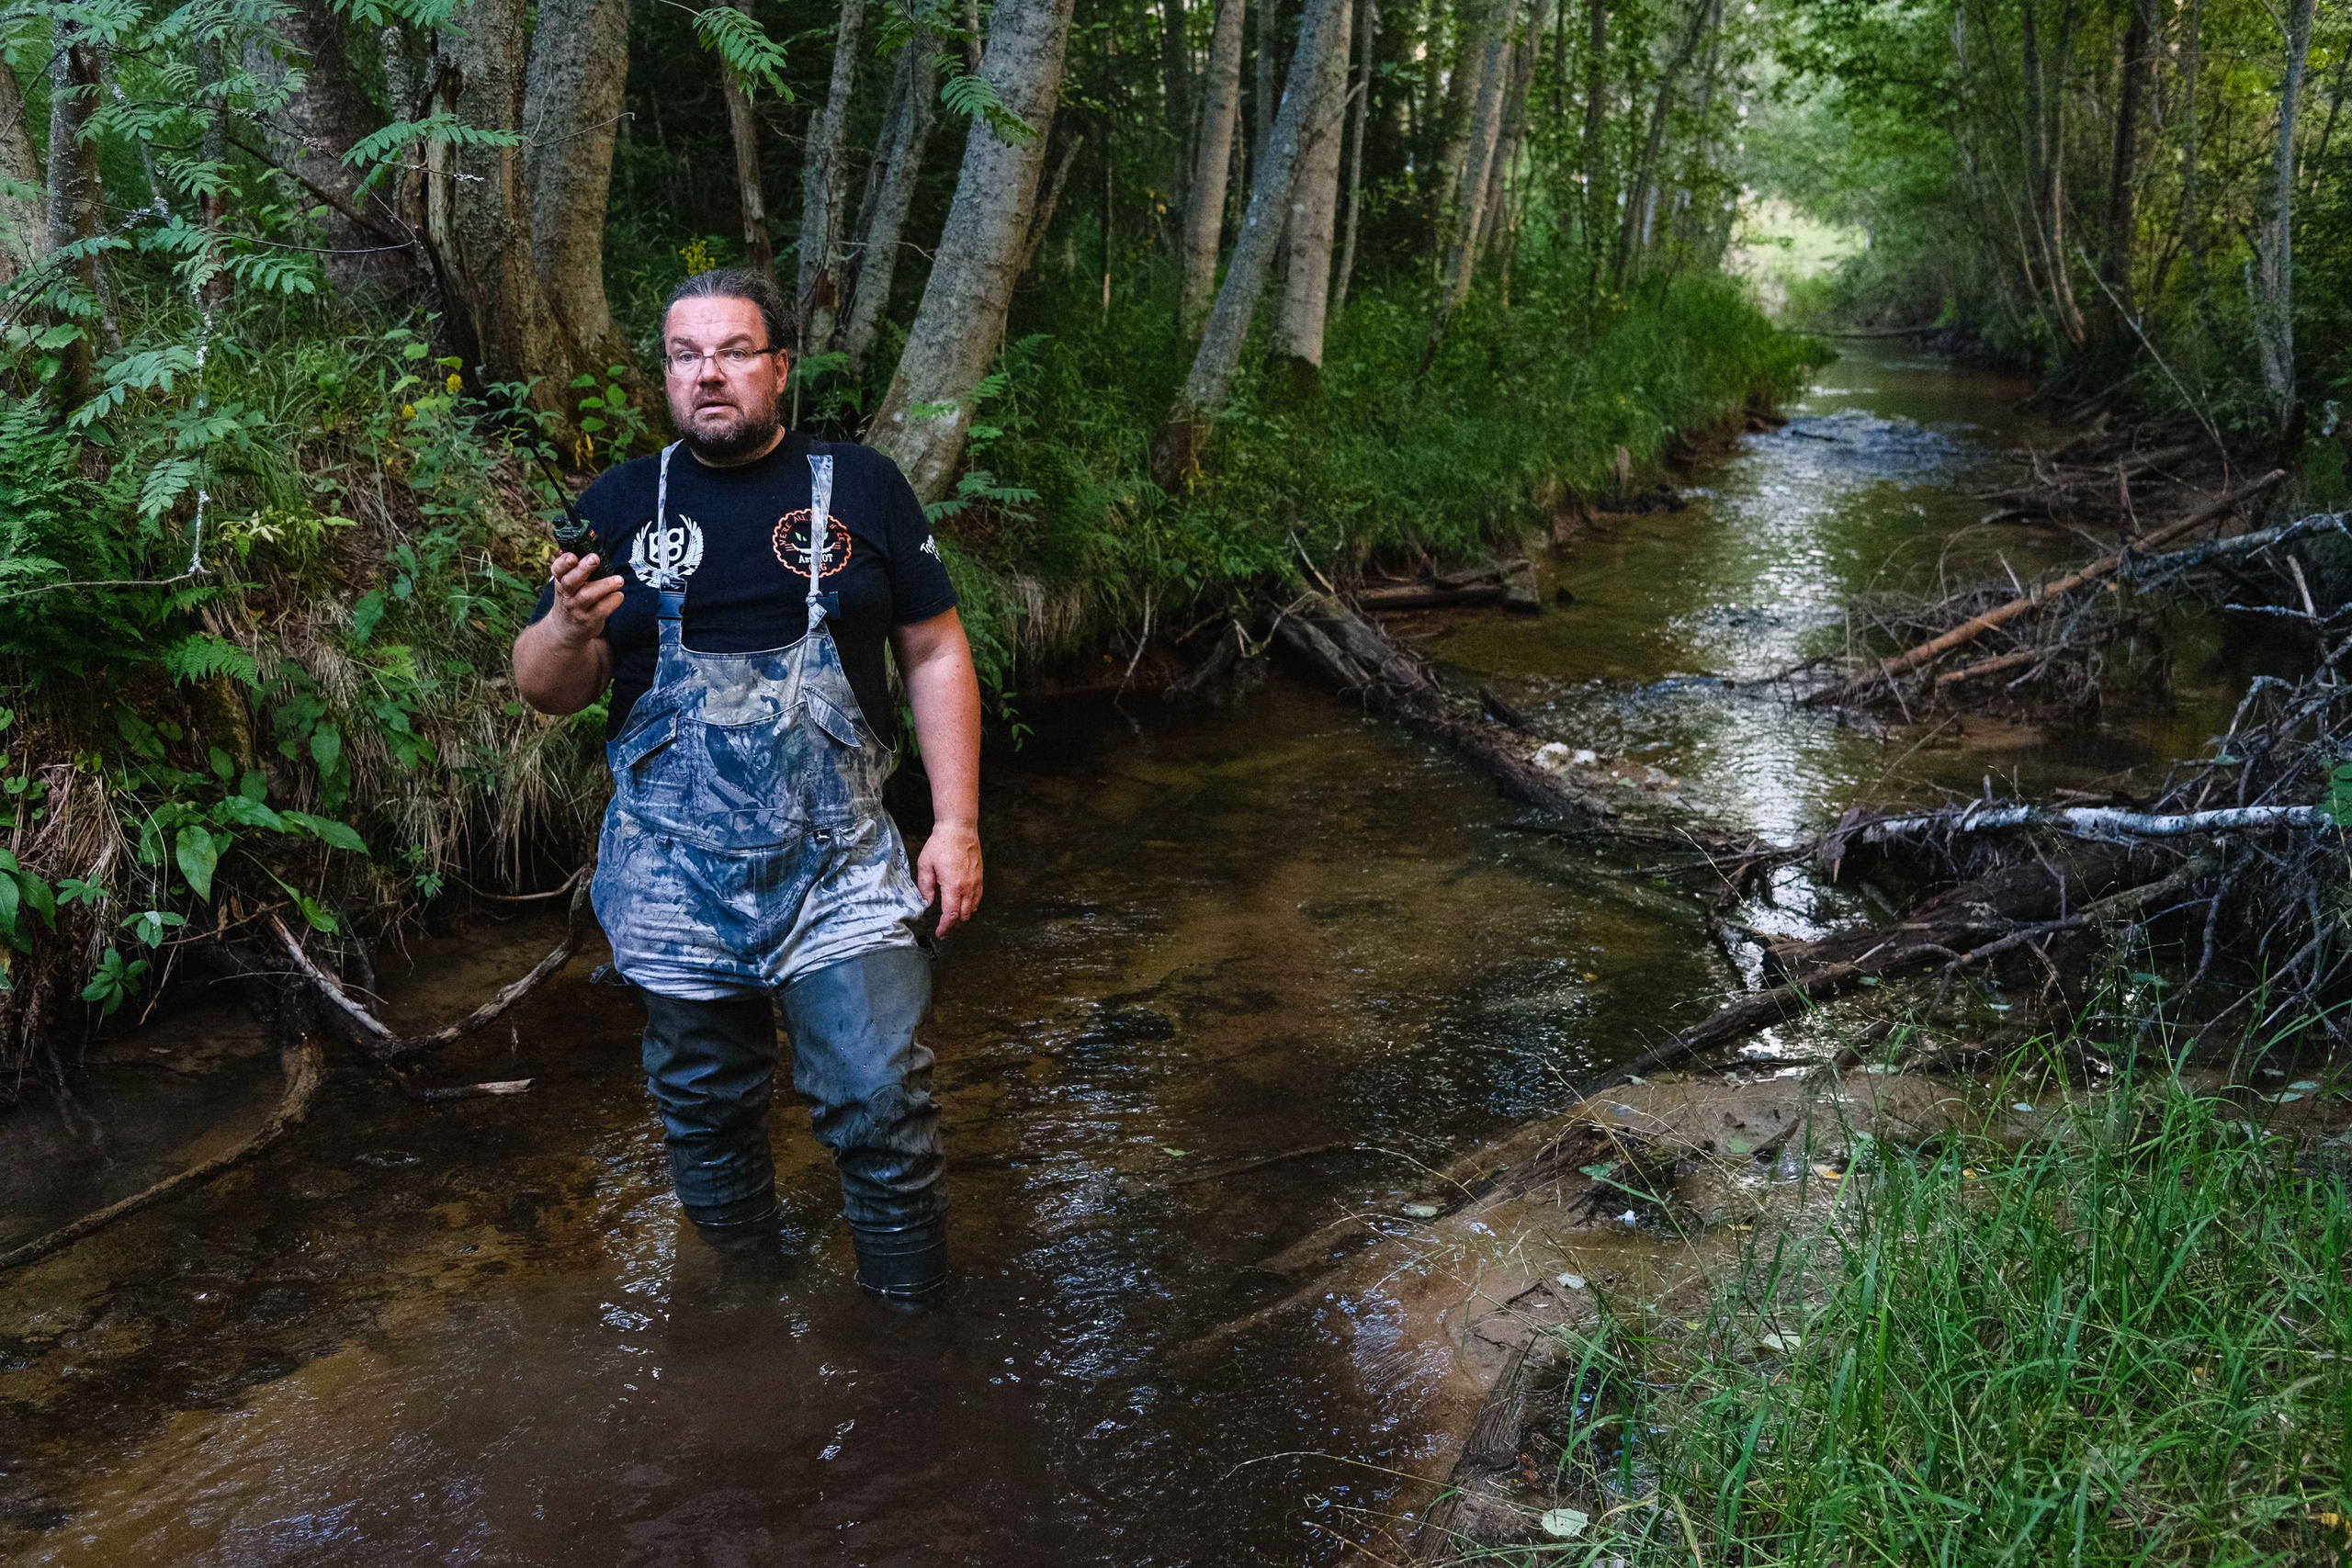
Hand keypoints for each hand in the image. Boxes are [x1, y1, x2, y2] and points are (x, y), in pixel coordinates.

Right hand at [546, 551, 626, 643]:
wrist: (566, 630)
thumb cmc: (572, 600)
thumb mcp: (568, 585)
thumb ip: (576, 569)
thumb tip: (586, 545)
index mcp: (561, 582)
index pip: (558, 570)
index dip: (564, 562)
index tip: (573, 556)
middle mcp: (567, 595)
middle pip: (572, 580)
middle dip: (583, 568)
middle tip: (595, 558)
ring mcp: (578, 609)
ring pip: (588, 595)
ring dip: (605, 585)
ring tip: (619, 580)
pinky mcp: (590, 620)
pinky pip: (602, 609)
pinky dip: (613, 600)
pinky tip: (619, 595)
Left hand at [915, 821, 982, 937]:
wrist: (960, 829)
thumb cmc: (941, 844)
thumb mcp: (925, 865)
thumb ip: (925, 887)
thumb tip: (926, 904)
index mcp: (953, 886)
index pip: (951, 915)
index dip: (945, 927)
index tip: (940, 932)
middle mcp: (967, 887)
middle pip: (964, 916)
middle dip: (953, 925)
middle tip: (943, 929)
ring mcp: (976, 883)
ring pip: (973, 909)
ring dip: (962, 917)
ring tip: (952, 920)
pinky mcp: (980, 878)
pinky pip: (978, 899)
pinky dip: (971, 907)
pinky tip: (963, 906)